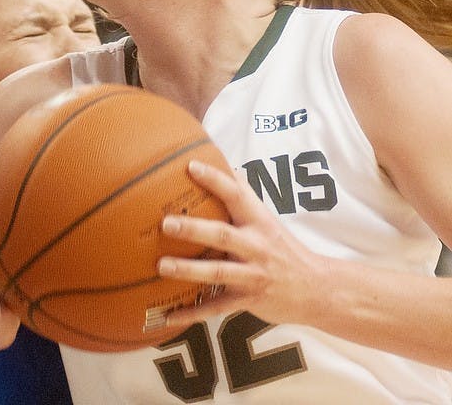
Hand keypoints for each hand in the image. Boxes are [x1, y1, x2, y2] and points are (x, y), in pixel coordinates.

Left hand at [157, 160, 325, 328]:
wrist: (316, 288)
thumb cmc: (283, 248)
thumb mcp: (268, 219)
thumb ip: (245, 196)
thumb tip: (221, 163)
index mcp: (259, 221)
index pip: (236, 194)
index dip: (214, 179)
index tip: (190, 166)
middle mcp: (256, 245)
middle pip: (222, 235)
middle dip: (193, 229)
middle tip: (166, 223)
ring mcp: (252, 274)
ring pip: (217, 272)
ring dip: (188, 269)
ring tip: (161, 265)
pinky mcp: (248, 300)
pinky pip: (217, 308)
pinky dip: (193, 312)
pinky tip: (170, 314)